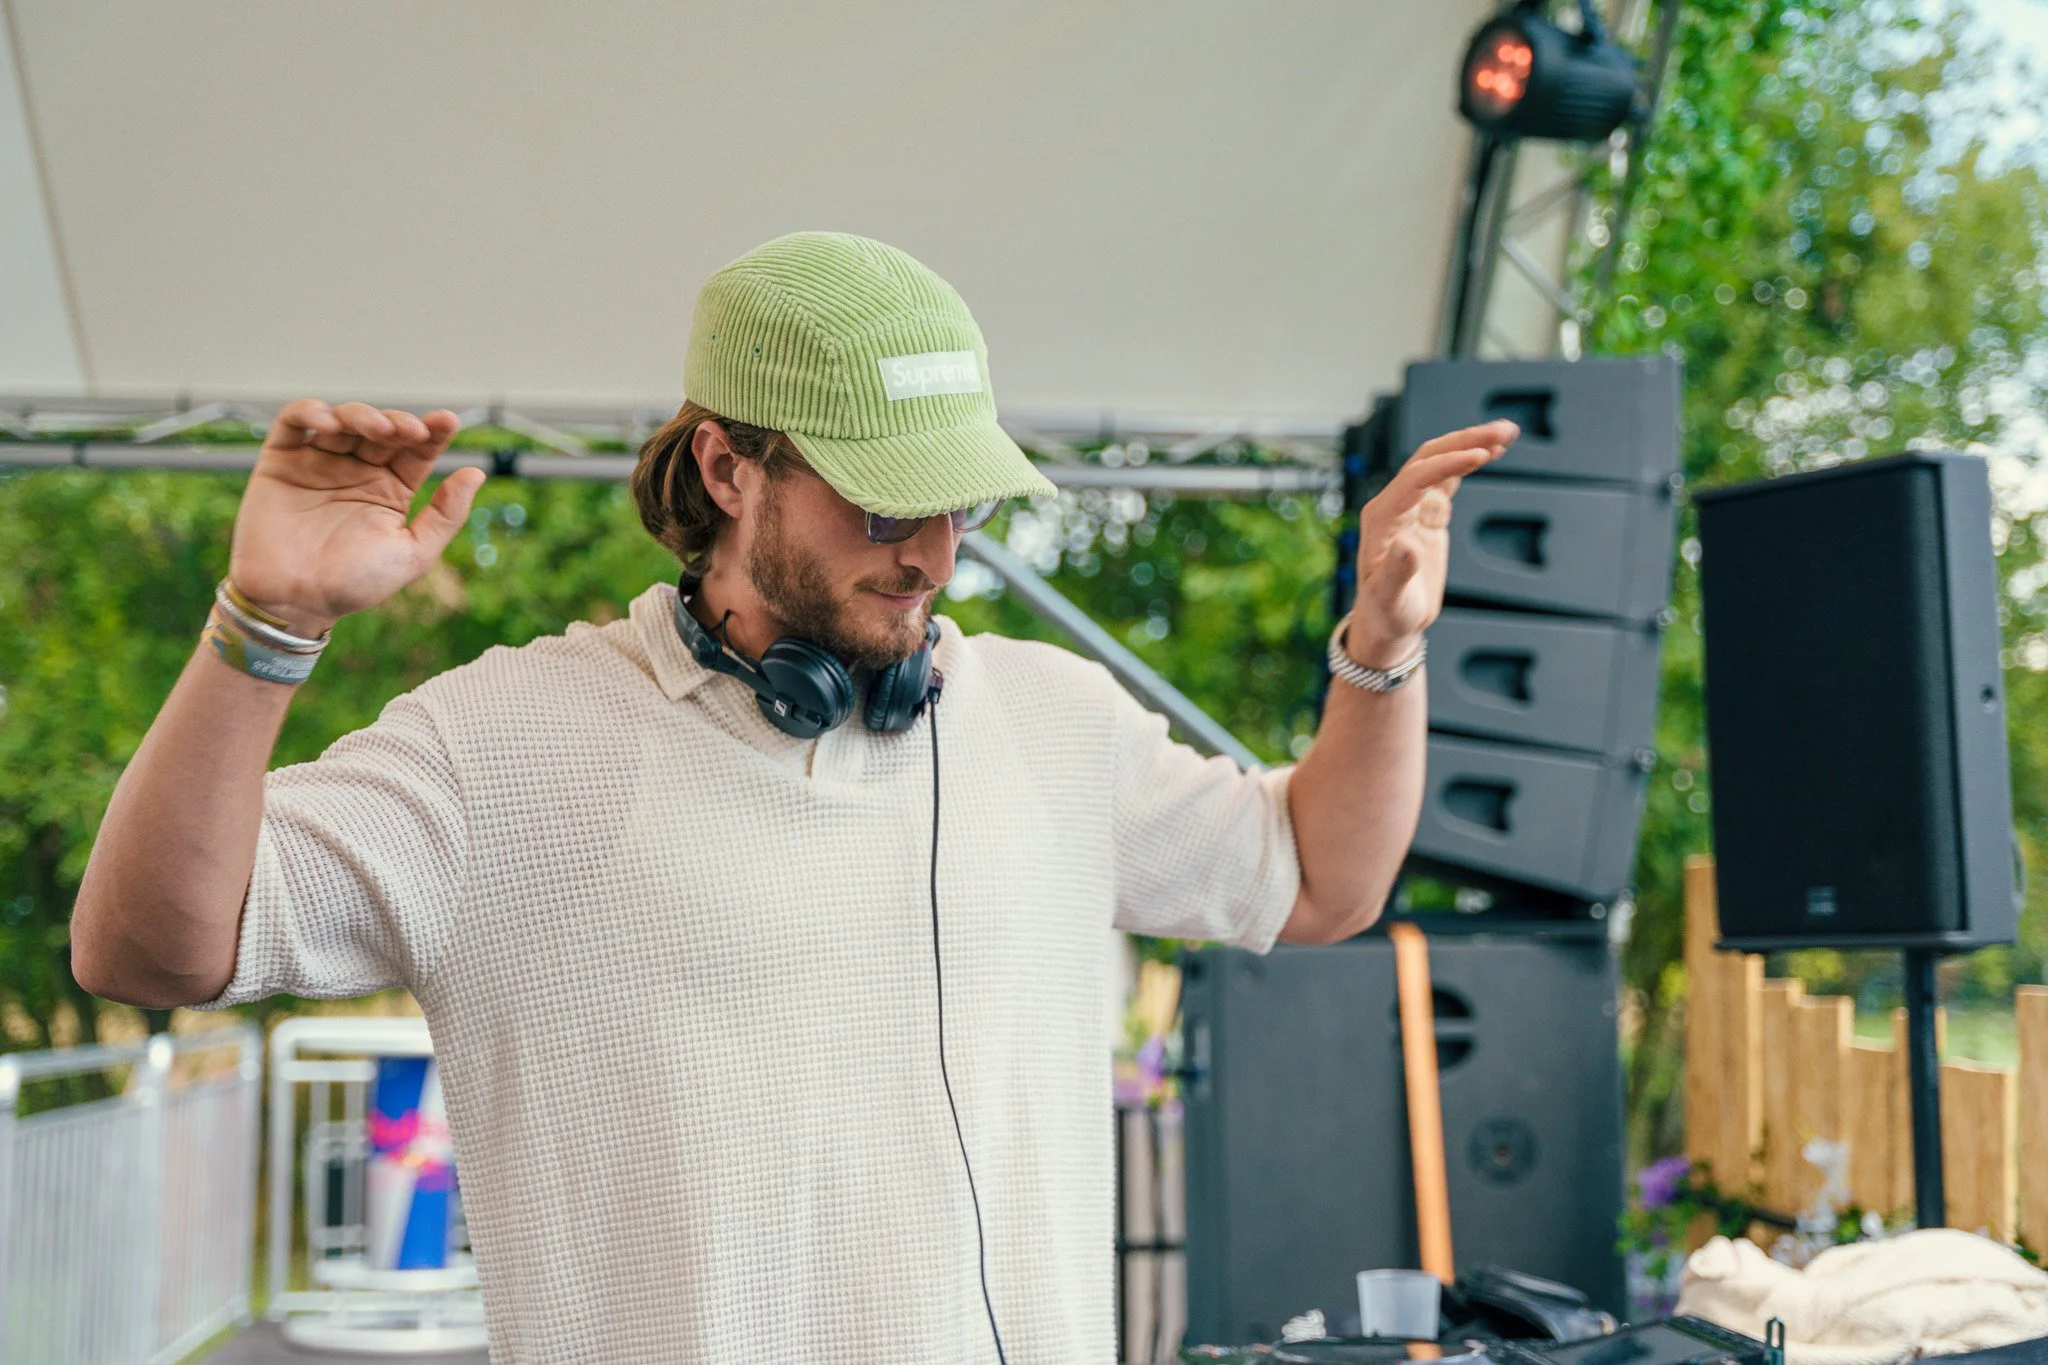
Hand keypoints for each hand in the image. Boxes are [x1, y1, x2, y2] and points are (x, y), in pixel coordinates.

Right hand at [228, 400, 483, 635]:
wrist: (294, 602)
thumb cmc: (354, 584)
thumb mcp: (413, 553)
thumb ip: (445, 515)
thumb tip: (477, 472)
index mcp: (391, 490)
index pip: (417, 450)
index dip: (434, 431)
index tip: (448, 421)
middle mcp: (357, 471)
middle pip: (382, 429)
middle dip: (399, 422)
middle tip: (410, 431)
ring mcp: (319, 463)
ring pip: (344, 419)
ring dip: (362, 415)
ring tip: (377, 429)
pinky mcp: (281, 461)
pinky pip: (294, 423)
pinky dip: (310, 412)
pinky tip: (329, 423)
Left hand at [1345, 419, 1517, 667]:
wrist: (1388, 620)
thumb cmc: (1386, 613)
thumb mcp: (1391, 599)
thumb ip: (1397, 572)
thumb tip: (1406, 544)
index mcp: (1382, 518)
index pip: (1415, 477)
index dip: (1447, 464)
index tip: (1480, 457)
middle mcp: (1394, 504)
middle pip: (1429, 459)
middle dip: (1464, 442)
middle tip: (1501, 432)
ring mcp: (1411, 506)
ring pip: (1440, 462)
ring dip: (1471, 444)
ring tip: (1508, 432)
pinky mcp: (1427, 512)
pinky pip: (1448, 478)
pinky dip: (1470, 462)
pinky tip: (1495, 450)